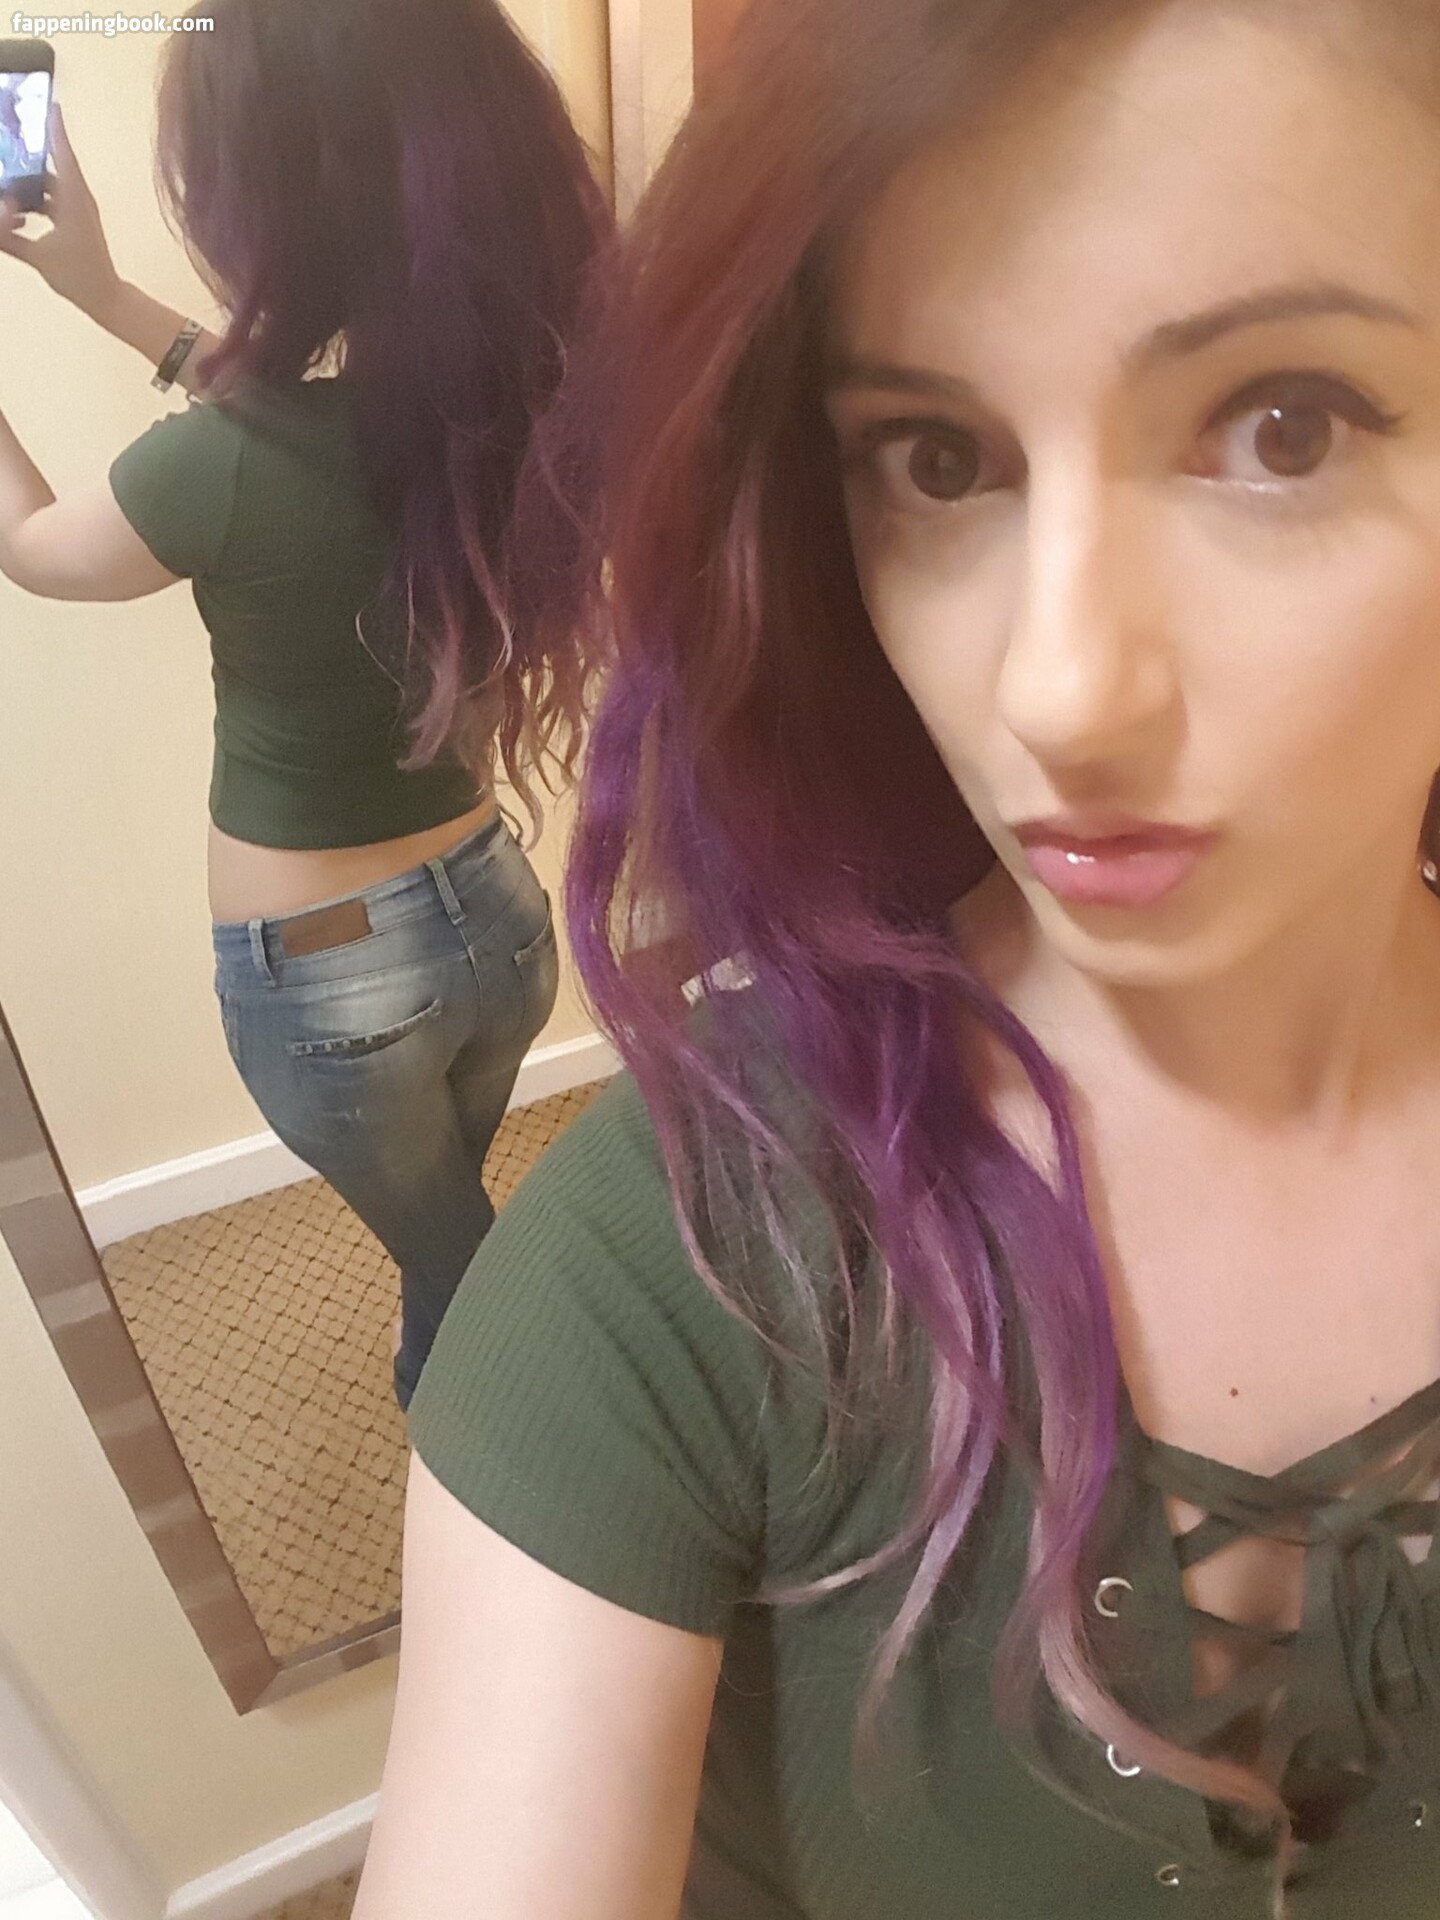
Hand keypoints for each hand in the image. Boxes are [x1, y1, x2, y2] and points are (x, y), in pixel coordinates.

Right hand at [0, 104, 122, 325]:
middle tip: (13, 133)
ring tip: (9, 167)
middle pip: (52, 166)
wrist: (105, 297)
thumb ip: (9, 239)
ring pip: (51, 183)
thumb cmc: (78, 276)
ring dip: (30, 178)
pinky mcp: (76, 220)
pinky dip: (36, 196)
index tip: (50, 105)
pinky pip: (53, 198)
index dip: (56, 131)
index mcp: (74, 201)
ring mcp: (79, 209)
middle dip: (30, 152)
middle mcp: (78, 199)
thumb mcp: (38, 257)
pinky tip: (19, 203)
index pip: (63, 157)